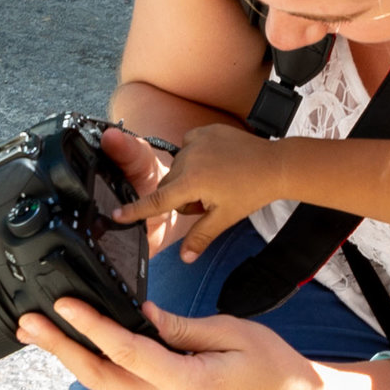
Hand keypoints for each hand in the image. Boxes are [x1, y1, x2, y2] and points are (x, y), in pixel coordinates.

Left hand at [16, 296, 320, 389]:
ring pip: (104, 384)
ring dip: (70, 358)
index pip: (126, 351)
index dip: (90, 327)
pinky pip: (120, 384)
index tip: (63, 306)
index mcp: (187, 384)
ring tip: (39, 334)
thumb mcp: (228, 332)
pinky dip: (94, 363)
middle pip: (100, 377)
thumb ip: (178, 327)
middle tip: (28, 324)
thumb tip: (137, 313)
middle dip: (60, 350)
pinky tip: (76, 346)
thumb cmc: (270, 364)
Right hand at [115, 124, 286, 261]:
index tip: (115, 215)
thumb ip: (200, 237)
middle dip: (183, 196)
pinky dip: (196, 158)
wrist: (274, 164)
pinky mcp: (203, 131)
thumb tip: (184, 258)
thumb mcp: (224, 218)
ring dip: (189, 178)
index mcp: (192, 182)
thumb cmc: (251, 192)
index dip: (135, 211)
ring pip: (178, 168)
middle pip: (170, 186)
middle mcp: (188, 159)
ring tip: (216, 180)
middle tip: (210, 200)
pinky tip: (216, 162)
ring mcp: (195, 141)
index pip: (157, 201)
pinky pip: (188, 148)